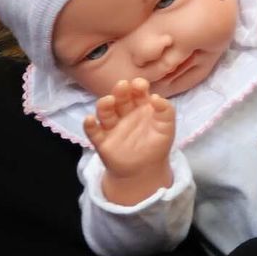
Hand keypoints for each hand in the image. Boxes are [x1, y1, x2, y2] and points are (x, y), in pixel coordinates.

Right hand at [83, 78, 175, 204]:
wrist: (145, 170)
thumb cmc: (157, 144)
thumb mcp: (167, 127)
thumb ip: (166, 111)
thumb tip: (157, 97)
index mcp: (140, 106)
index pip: (137, 92)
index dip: (138, 86)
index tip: (140, 85)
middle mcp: (124, 113)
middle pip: (120, 99)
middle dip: (121, 91)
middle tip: (123, 85)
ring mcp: (112, 126)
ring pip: (105, 112)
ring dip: (104, 105)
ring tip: (108, 100)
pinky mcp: (102, 141)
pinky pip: (93, 131)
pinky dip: (89, 125)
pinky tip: (90, 119)